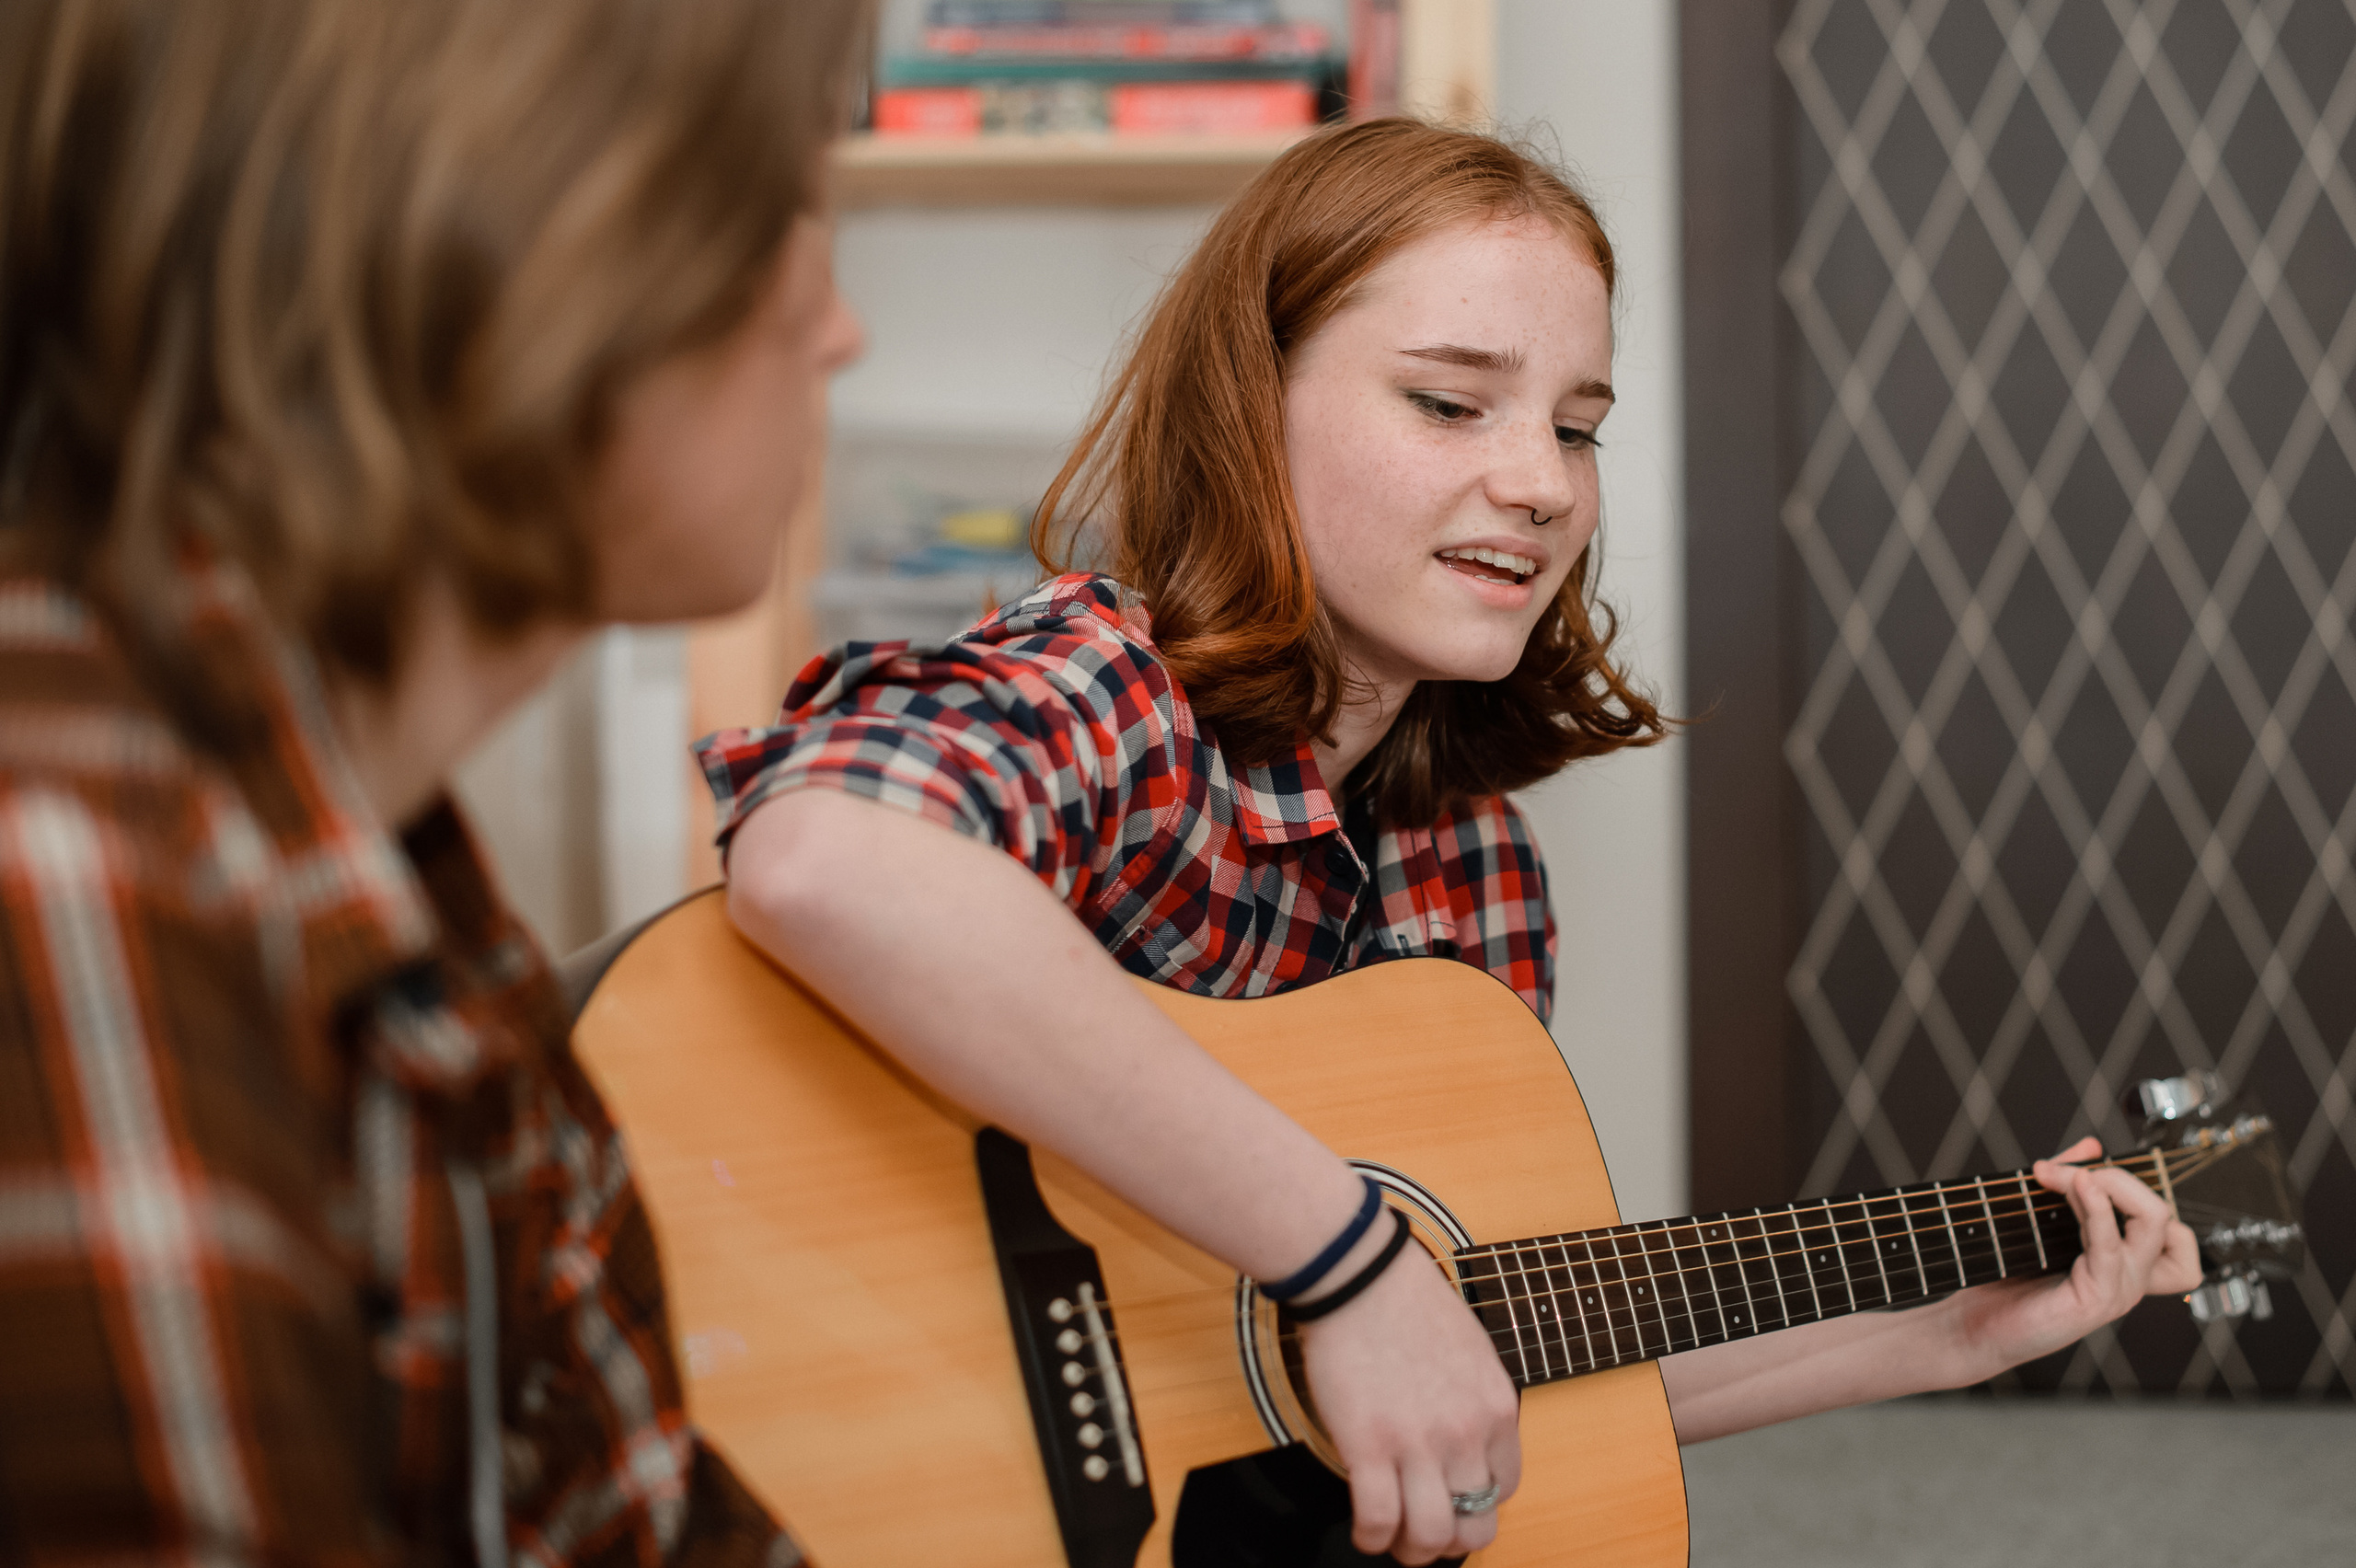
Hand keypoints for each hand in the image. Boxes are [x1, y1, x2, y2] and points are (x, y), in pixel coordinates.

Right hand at [1295, 1232, 1519, 1564]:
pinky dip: (1372, 1537)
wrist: (1359, 1274)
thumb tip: (1462, 1441)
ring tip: (1392, 1539)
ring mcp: (1418, 1443)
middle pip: (1476, 1525)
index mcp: (1497, 1407)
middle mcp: (1466, 1432)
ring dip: (1411, 1549)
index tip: (1453, 1503)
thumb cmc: (1406, 1299)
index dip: (1477, 1505)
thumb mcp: (1471, 1349)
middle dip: (1451, 1543)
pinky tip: (1364, 1527)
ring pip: (1432, 1536)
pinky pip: (1379, 1520)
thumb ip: (1473, 1400)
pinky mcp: (1368, 1445)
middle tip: (1424, 1535)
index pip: (1505, 1488)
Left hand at [1951, 1135, 2202, 1374]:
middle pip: (2163, 1212)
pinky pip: (2112, 1246)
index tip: (2076, 1169)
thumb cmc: (2008, 1276)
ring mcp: (2122, 1289)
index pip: (2162, 1214)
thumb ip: (2070, 1183)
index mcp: (2126, 1259)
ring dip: (2108, 1185)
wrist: (1976, 1326)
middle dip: (2118, 1176)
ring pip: (2152, 1222)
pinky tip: (2080, 1187)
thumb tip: (2092, 1145)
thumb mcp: (2044, 1219)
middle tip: (2069, 1171)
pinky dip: (2100, 1210)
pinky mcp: (2099, 1299)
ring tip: (2067, 1176)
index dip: (2128, 1182)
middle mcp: (2133, 1275)